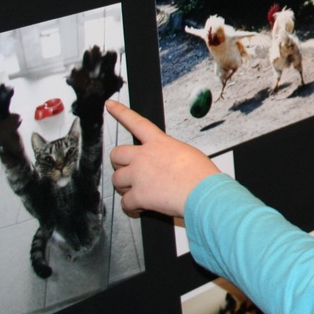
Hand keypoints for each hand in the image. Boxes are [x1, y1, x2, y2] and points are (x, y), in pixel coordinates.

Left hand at [107, 100, 218, 217]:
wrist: (203, 192)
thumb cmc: (201, 175)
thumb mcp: (188, 153)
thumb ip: (169, 154)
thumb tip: (167, 163)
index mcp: (159, 143)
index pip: (136, 122)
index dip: (121, 112)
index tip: (111, 106)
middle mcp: (144, 156)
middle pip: (117, 154)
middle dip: (118, 162)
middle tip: (126, 168)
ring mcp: (138, 175)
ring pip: (116, 179)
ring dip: (124, 186)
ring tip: (136, 191)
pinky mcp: (138, 195)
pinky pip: (125, 202)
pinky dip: (131, 207)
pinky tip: (139, 207)